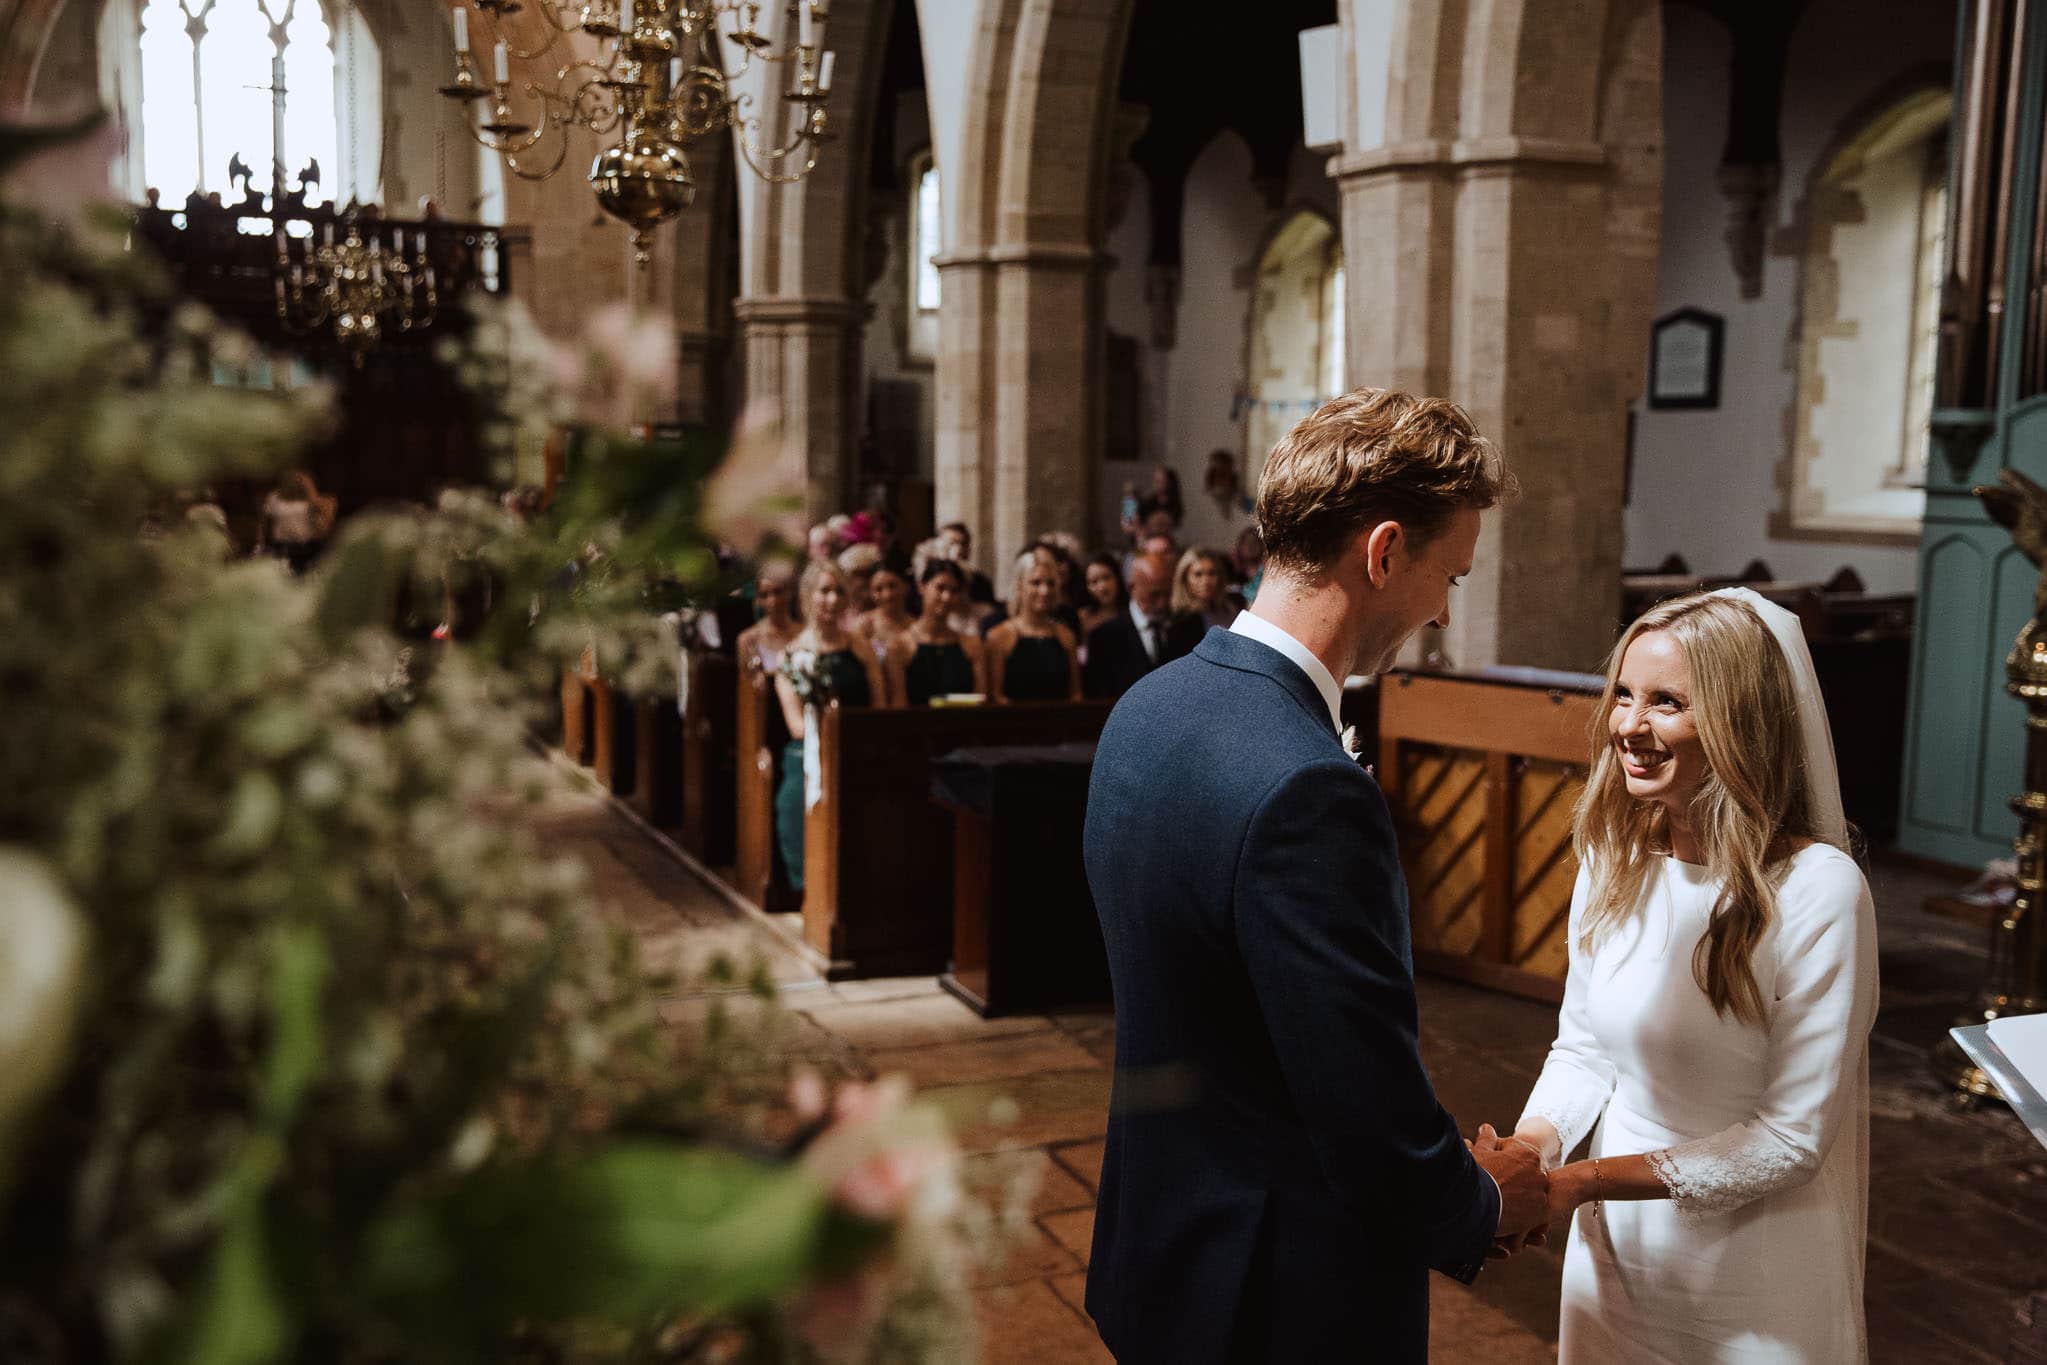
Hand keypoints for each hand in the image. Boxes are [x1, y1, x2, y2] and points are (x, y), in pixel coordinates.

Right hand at [1471, 1123, 1546, 1246]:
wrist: (1476, 1205)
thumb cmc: (1477, 1175)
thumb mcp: (1480, 1153)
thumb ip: (1487, 1139)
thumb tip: (1487, 1128)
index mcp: (1527, 1153)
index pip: (1516, 1156)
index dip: (1500, 1162)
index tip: (1490, 1171)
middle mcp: (1539, 1172)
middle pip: (1526, 1176)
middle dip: (1513, 1180)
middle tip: (1496, 1188)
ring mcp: (1541, 1193)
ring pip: (1531, 1194)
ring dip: (1520, 1198)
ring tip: (1501, 1203)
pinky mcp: (1541, 1213)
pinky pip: (1535, 1213)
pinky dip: (1525, 1214)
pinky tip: (1509, 1214)